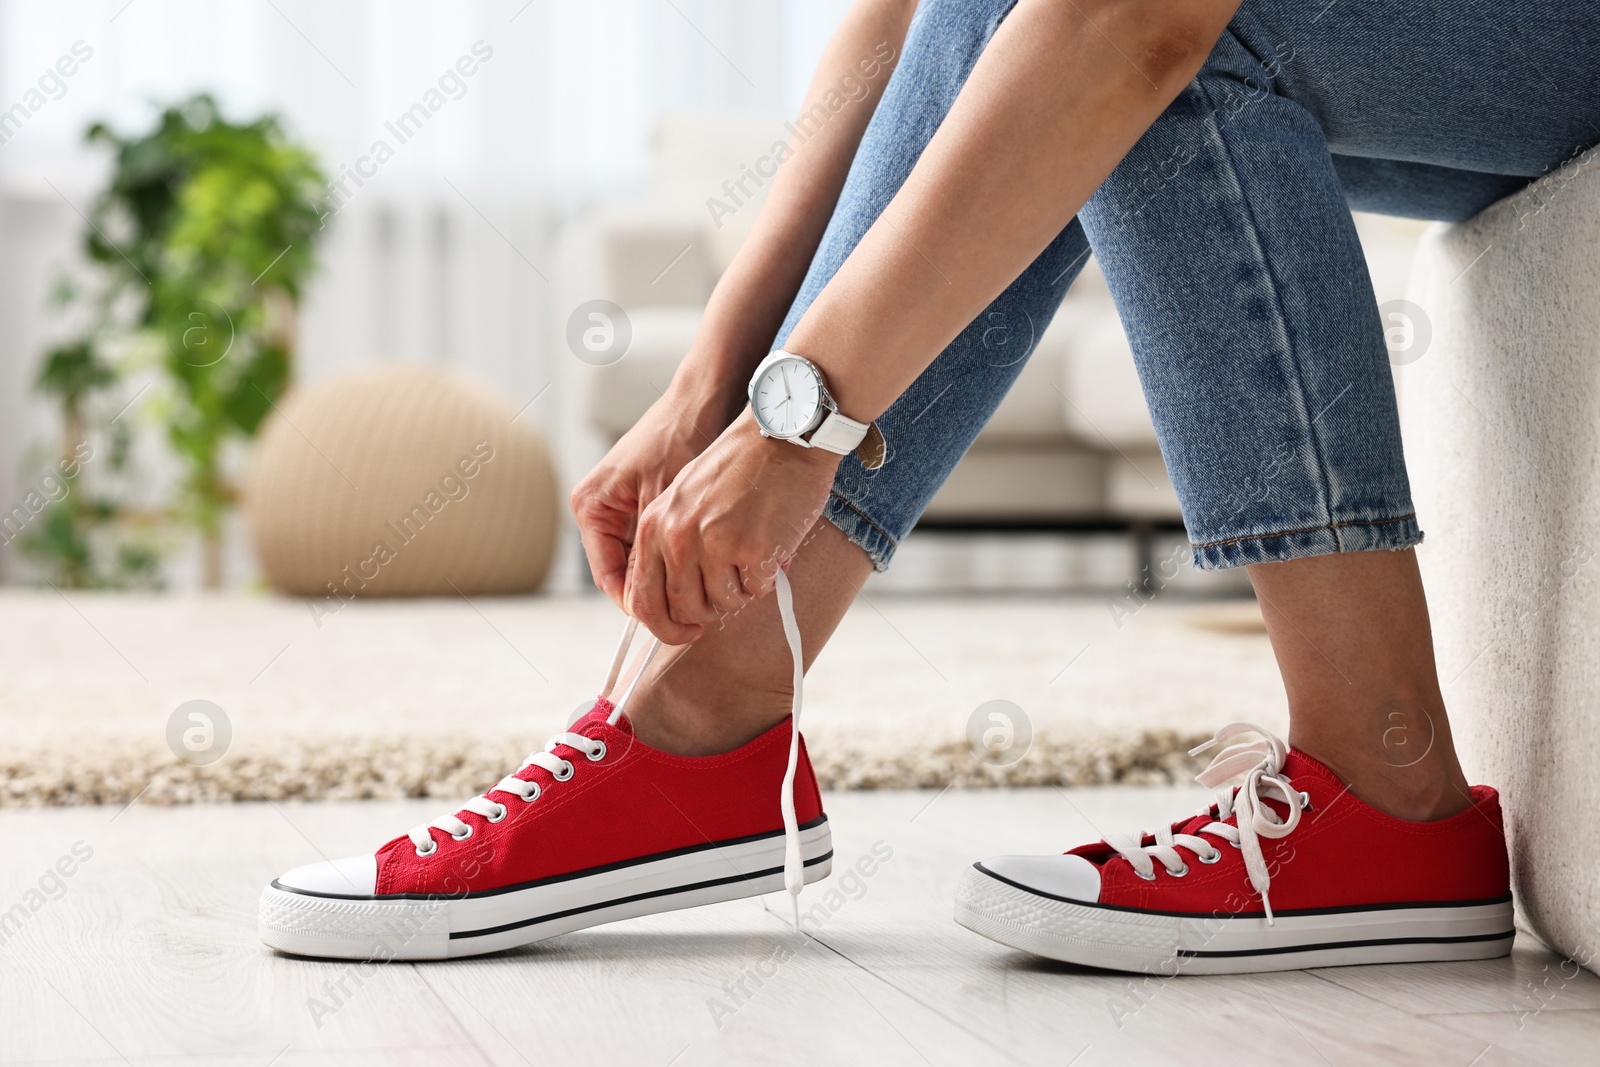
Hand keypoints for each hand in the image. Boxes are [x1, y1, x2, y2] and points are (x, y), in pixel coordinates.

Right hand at [570, 385, 734, 607]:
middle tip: (692, 616)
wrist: (703, 400)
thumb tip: (647, 602)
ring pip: (644, 561)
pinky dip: (677, 557)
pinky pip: (657, 544)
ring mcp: (622, 507)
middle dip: (658, 593)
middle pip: (626, 572)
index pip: (610, 578)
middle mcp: (601, 509)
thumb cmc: (681, 438)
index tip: (672, 621)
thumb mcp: (665, 503)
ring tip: (702, 595)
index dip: (640, 605)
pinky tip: (704, 568)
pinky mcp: (645, 503)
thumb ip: (651, 550)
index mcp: (592, 507)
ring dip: (670, 577)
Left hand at [625, 411, 839, 643]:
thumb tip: (675, 600)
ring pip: (722, 604)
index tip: (685, 629)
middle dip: (707, 613)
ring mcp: (714, 545)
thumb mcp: (684, 497)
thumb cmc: (740, 464)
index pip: (642, 600)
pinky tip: (771, 545)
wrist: (782, 433)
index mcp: (653, 526)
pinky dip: (767, 577)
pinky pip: (756, 590)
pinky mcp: (752, 549)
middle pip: (683, 610)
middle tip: (728, 595)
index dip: (664, 625)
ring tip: (752, 554)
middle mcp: (677, 538)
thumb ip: (671, 544)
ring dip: (741, 590)